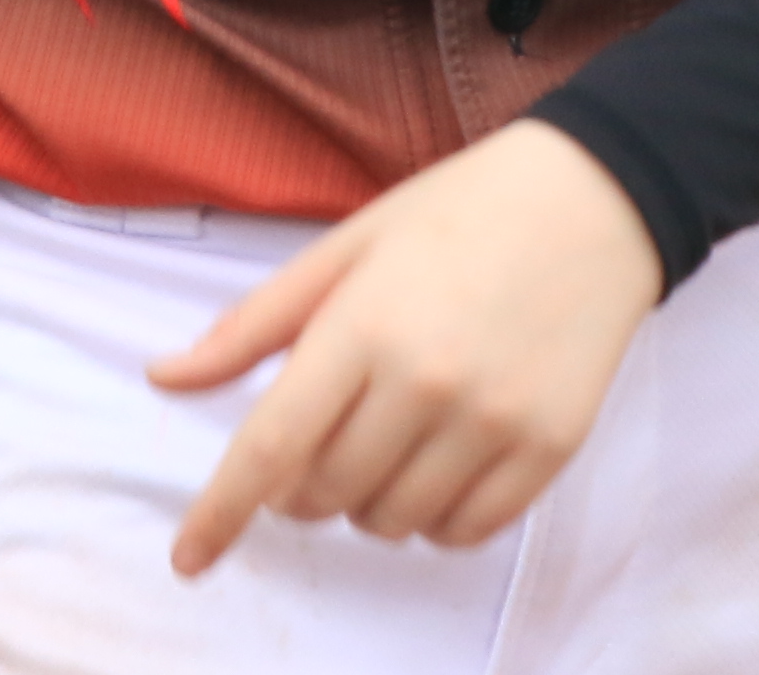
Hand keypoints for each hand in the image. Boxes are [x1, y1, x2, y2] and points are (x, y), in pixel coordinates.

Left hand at [153, 119, 660, 577]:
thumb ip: (254, 324)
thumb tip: (163, 377)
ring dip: (367, 502)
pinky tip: (438, 466)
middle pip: (324, 494)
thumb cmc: (458, 214)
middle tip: (325, 435)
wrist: (595, 200)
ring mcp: (493, 420)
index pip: (271, 447)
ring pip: (390, 522)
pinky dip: (433, 519)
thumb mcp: (347, 247)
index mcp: (363, 324)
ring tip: (390, 439)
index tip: (189, 558)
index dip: (221, 512)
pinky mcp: (548, 447)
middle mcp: (426, 382)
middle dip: (301, 486)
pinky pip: (463, 532)